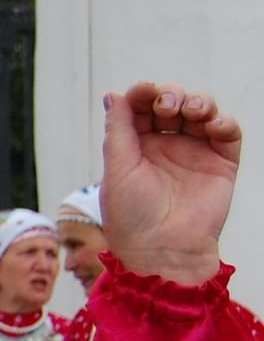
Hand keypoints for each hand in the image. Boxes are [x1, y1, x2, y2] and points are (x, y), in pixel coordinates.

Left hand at [100, 81, 240, 285]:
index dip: (143, 93)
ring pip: (201, 111)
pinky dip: (223, 121)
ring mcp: (194, 152)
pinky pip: (227, 132)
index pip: (141, 108)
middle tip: (166, 106)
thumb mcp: (117, 169)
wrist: (163, 250)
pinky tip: (212, 125)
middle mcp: (165, 146)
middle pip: (172, 103)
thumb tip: (113, 94)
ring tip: (190, 111)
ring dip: (198, 101)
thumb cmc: (132, 216)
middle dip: (170, 95)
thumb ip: (118, 130)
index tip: (144, 89)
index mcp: (135, 146)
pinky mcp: (221, 163)